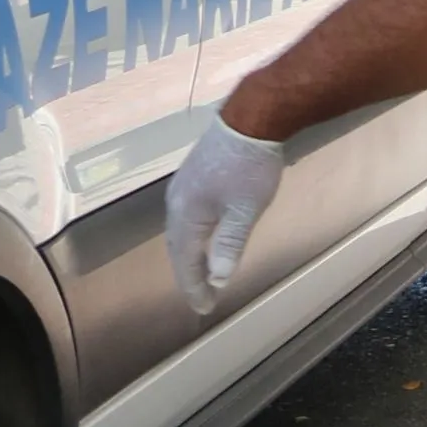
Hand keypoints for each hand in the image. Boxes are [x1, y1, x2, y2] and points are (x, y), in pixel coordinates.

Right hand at [164, 111, 288, 316]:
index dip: (194, 285)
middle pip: (177, 248)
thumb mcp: (246, 208)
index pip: (185, 259)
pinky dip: (192, 238)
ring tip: (202, 277)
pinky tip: (204, 240)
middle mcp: (176, 202)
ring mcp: (182, 188)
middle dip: (189, 275)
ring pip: (180, 232)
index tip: (204, 308)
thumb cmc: (251, 165)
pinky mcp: (192, 178)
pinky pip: (185, 218)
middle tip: (202, 298)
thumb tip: (219, 278)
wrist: (250, 118)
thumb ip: (231, 242)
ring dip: (189, 257)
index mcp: (186, 213)